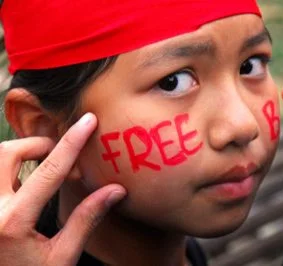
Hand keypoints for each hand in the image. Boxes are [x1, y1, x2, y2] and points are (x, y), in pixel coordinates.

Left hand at [0, 113, 126, 265]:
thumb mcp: (63, 257)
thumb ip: (87, 219)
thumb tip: (115, 190)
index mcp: (13, 222)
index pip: (49, 171)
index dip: (72, 143)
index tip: (88, 121)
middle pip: (6, 154)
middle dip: (35, 144)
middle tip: (57, 151)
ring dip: (18, 154)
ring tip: (42, 166)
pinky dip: (9, 171)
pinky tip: (24, 186)